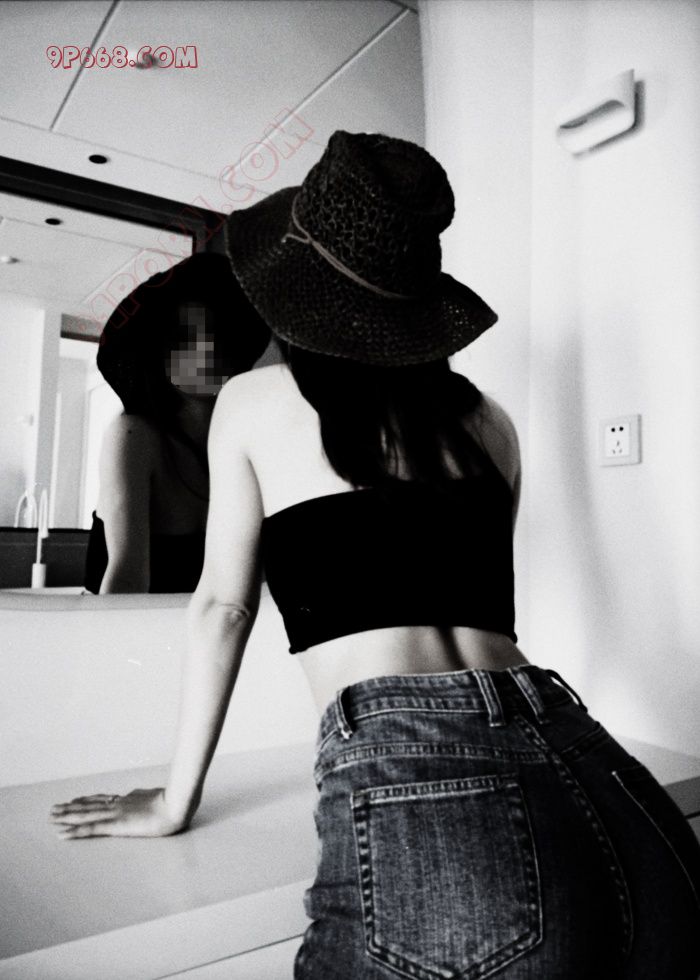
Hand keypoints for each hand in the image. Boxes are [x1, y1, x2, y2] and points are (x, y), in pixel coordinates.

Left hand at [50, 788, 188, 838]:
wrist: (178, 805)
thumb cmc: (175, 803)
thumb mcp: (158, 797)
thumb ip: (144, 797)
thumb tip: (137, 794)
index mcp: (128, 799)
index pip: (103, 799)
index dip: (87, 800)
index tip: (75, 800)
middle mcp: (118, 805)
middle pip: (89, 805)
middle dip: (71, 807)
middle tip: (54, 808)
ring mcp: (116, 814)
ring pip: (85, 815)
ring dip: (67, 816)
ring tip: (52, 817)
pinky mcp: (115, 826)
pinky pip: (91, 829)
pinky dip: (74, 831)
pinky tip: (62, 833)